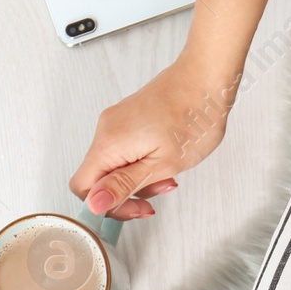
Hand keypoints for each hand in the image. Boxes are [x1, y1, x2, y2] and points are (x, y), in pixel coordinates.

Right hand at [68, 58, 238, 220]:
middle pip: (99, 177)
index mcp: (108, 144)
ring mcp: (117, 121)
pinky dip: (144, 161)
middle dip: (129, 192)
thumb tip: (95, 204)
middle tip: (158, 194)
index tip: (135, 208)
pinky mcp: (129, 117)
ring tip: (169, 174)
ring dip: (141, 177)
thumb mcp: (162, 164)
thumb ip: (125, 185)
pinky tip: (167, 159)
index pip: (83, 187)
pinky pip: (126, 149)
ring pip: (115, 164)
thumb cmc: (193, 117)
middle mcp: (106, 129)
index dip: (106, 205)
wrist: (207, 81)